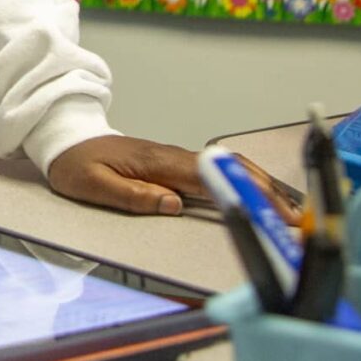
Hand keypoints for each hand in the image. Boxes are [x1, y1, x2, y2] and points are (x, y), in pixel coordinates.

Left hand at [46, 135, 296, 218]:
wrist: (64, 138)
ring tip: (288, 214)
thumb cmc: (76, 163)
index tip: (274, 212)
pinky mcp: (175, 165)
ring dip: (261, 187)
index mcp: (158, 162)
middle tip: (296, 221)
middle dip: (267, 192)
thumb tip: (174, 203)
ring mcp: (176, 159)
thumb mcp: (91, 185)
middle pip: (232, 170)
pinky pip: (217, 173)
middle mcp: (173, 157)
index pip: (212, 178)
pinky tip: (259, 199)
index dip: (246, 193)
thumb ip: (131, 195)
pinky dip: (244, 183)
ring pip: (229, 169)